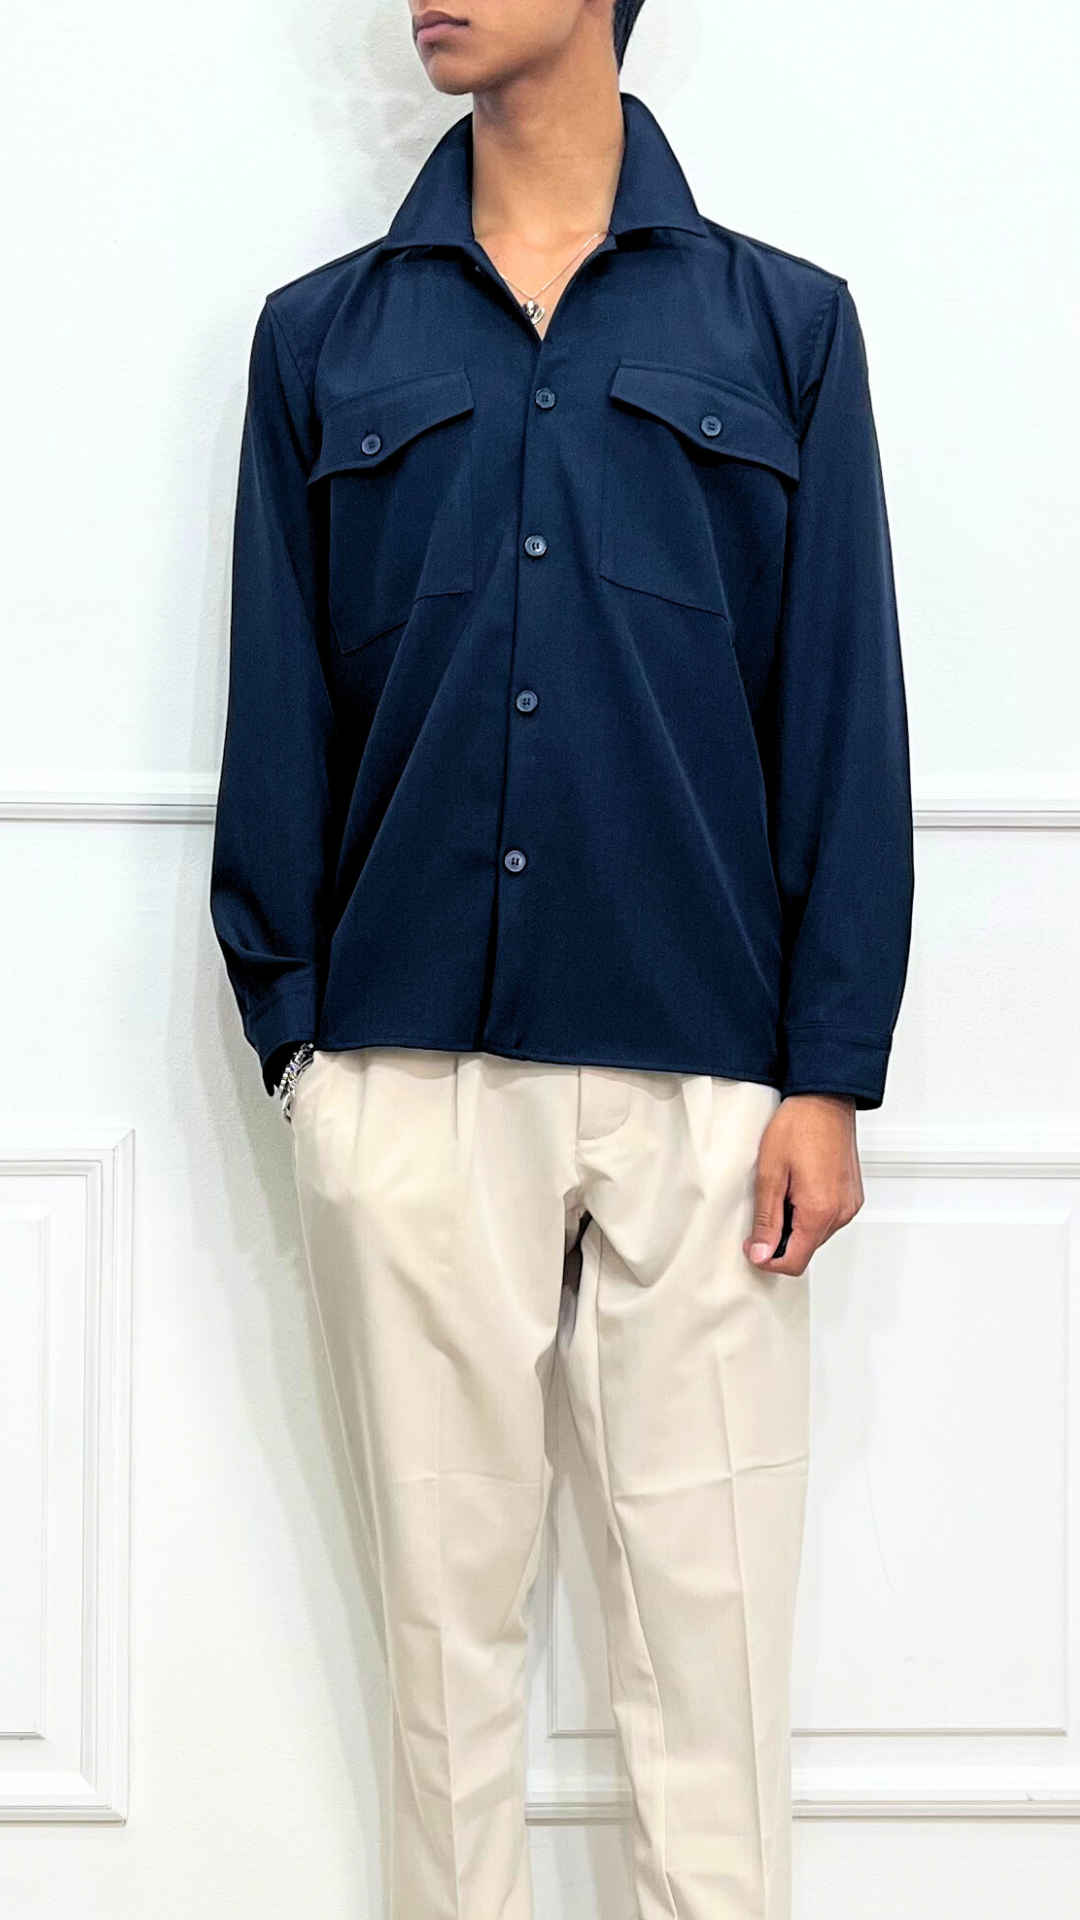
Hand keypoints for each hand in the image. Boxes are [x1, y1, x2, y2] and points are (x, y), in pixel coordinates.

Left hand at [743, 1094, 863, 1276]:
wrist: (825, 1098)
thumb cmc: (799, 1126)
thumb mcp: (770, 1174)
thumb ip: (766, 1220)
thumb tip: (761, 1253)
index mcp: (819, 1212)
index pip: (794, 1262)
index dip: (767, 1259)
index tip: (752, 1244)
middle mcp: (841, 1213)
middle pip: (805, 1249)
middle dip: (781, 1239)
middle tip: (765, 1207)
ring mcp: (850, 1204)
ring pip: (816, 1235)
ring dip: (796, 1225)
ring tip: (783, 1191)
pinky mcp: (852, 1195)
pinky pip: (828, 1218)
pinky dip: (810, 1212)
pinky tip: (799, 1187)